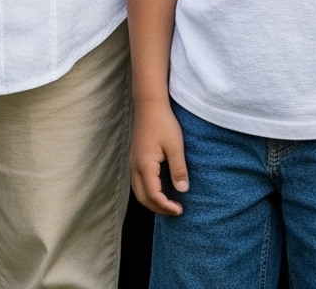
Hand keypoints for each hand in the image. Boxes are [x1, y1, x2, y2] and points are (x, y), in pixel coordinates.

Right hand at [130, 99, 186, 215]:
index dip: (166, 206)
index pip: (153, 194)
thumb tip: (182, 190)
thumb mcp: (176, 147)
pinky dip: (148, 192)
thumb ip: (178, 170)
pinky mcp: (135, 158)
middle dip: (158, 208)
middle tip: (176, 211)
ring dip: (152, 201)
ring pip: (138, 190)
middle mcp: (135, 166)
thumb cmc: (164, 124)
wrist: (149, 106)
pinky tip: (161, 190)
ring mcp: (133, 162)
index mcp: (145, 165)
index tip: (180, 209)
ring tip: (169, 204)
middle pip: (142, 197)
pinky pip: (138, 182)